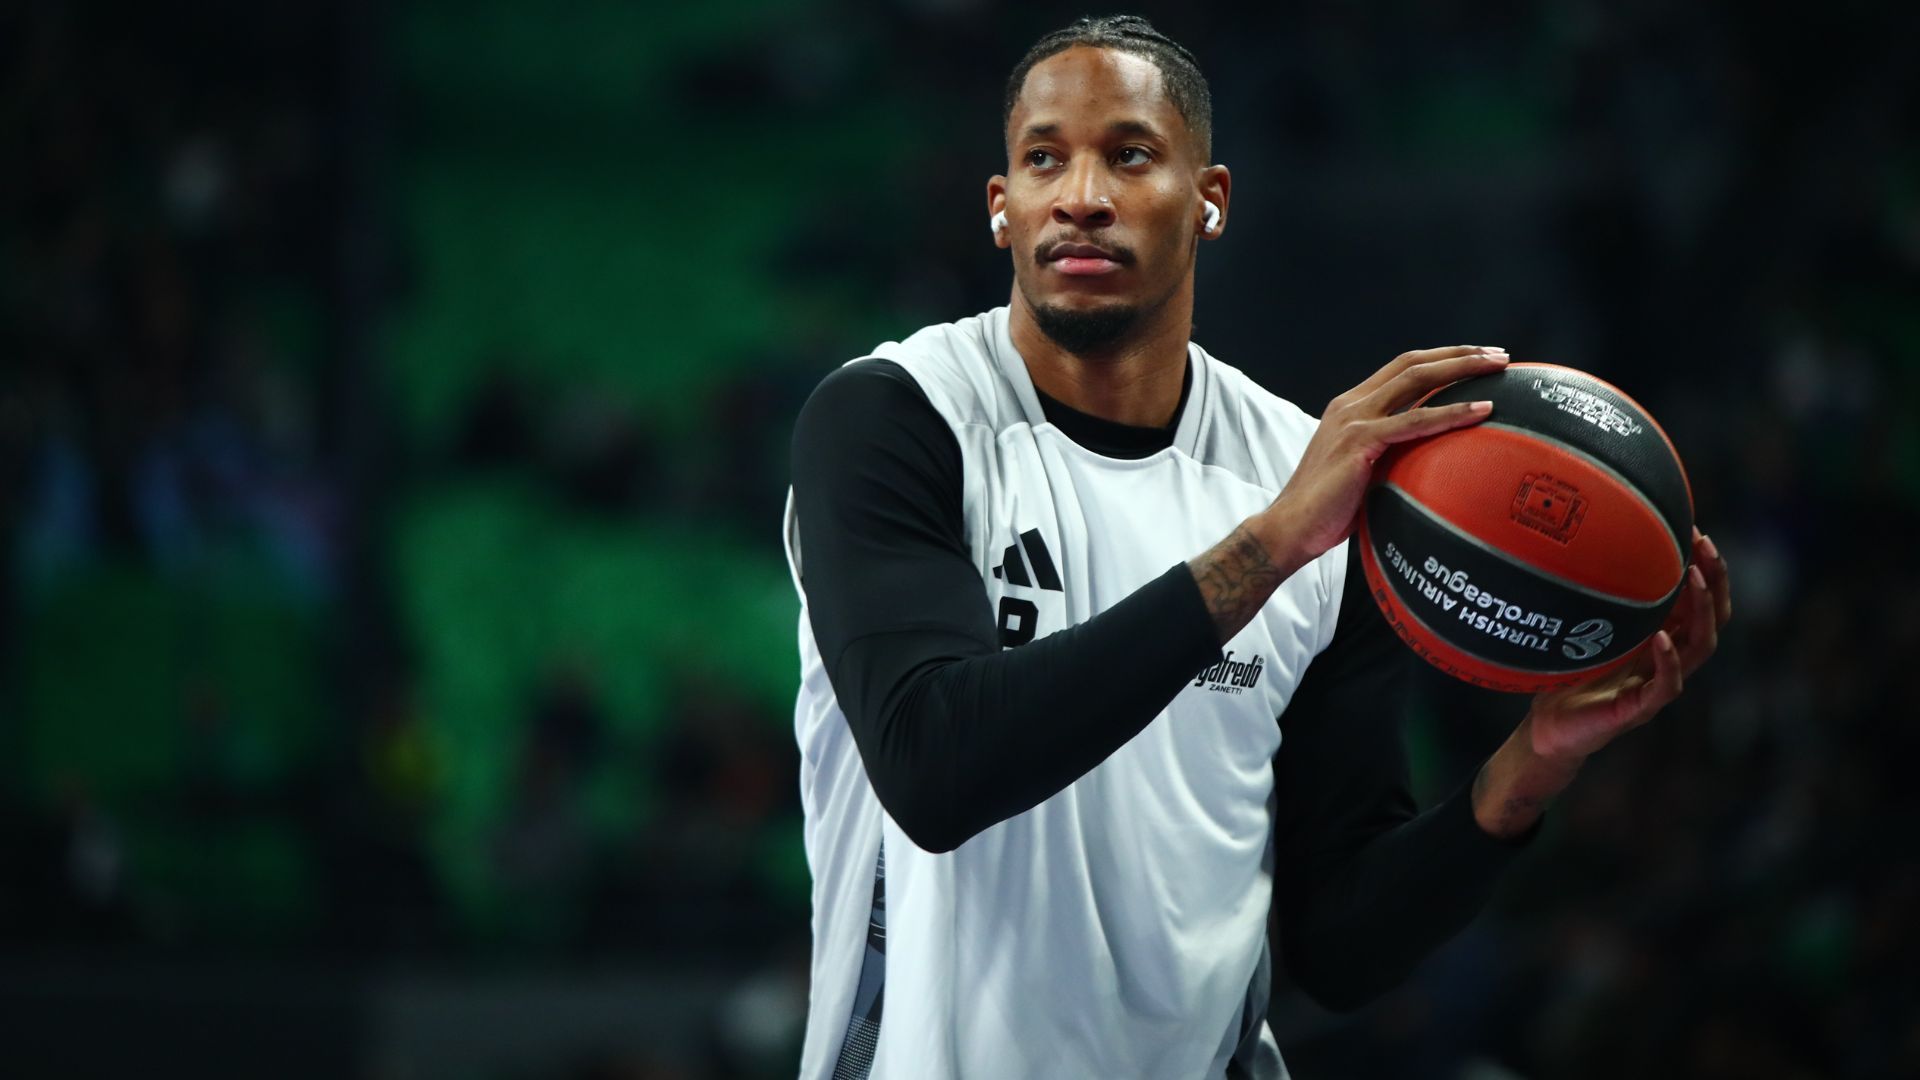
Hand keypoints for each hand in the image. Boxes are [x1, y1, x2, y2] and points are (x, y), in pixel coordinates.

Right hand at [1261, 345, 1509, 564]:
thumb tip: (1428, 464)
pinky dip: (1452, 413)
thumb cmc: (1327, 509)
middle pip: (1413, 363)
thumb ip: (1388, 454)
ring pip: (1417, 380)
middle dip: (1459, 354)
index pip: (1400, 368)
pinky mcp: (1361, 442)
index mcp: (1350, 407)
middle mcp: (1352, 405)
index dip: (1440, 359)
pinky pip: (1415, 421)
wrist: (1291, 527)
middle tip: (1497, 354)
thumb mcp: (1362, 470)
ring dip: (1462, 369)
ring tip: (1498, 367)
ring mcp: (1355, 420)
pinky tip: (1482, 411)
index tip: (1474, 358)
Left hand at [1526, 527, 1733, 762]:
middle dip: (1716, 580)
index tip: (1695, 531)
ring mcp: (1658, 684)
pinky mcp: (1640, 709)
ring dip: (1702, 610)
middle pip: (1713, 618)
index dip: (1706, 568)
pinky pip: (1667, 687)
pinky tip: (1662, 637)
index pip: (1699, 601)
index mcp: (1662, 638)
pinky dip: (1669, 661)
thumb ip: (1599, 599)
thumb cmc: (1570, 673)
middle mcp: (1669, 659)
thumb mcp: (1586, 627)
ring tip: (1695, 578)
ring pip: (1700, 647)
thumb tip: (1593, 546)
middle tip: (1707, 546)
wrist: (1549, 727)